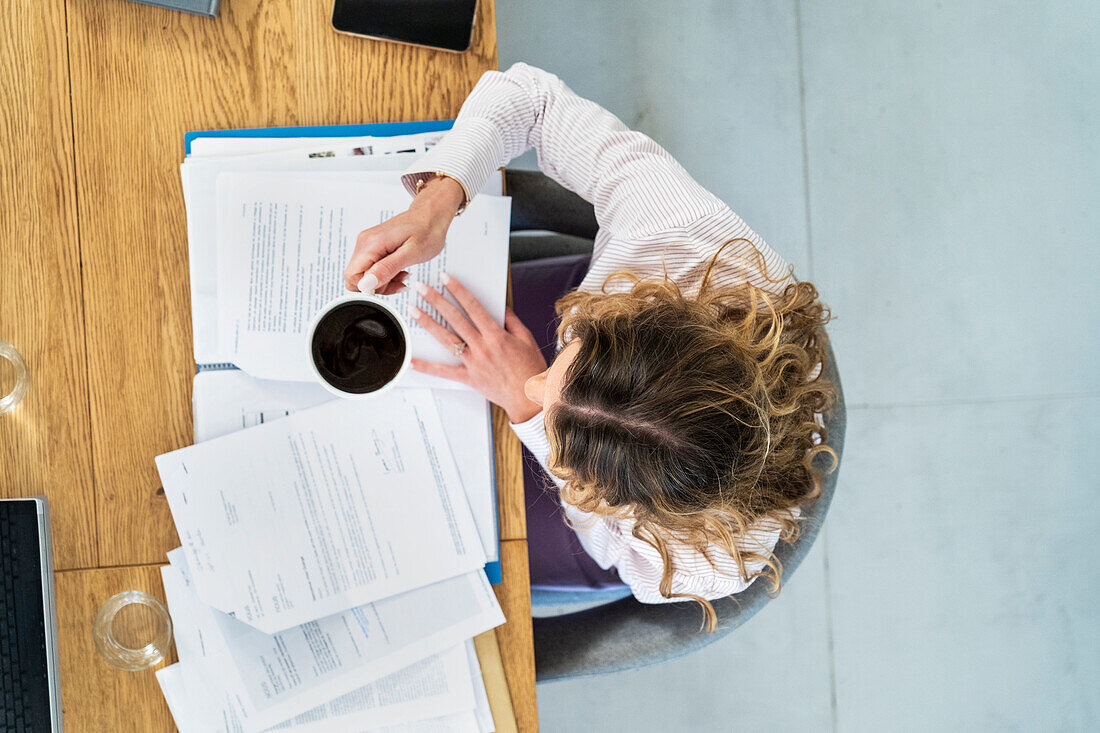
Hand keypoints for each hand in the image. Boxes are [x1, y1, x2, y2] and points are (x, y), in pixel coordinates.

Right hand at [342, 176, 465, 294]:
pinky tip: (400, 268)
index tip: (389, 286)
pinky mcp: (373, 246)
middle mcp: (365, 242)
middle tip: (400, 280)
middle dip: (378, 286)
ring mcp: (368, 243)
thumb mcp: (411, 254)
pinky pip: (372, 268)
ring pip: (365, 275)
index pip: (351, 276)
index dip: (368, 288)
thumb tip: (366, 284)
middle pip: (357, 278)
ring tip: (403, 273)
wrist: (431, 216)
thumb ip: (387, 269)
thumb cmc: (427, 231)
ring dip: (384, 280)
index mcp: (372, 243)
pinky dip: (386, 273)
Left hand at [408, 275, 545, 423]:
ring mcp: (474, 363)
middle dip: (437, 300)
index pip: (473, 307)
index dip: (458, 290)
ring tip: (414, 311)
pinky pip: (445, 372)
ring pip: (447, 339)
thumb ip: (512, 321)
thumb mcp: (526, 339)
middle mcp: (482, 347)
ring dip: (428, 324)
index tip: (446, 278)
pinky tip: (412, 360)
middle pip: (455, 319)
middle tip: (421, 288)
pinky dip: (427, 367)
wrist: (529, 397)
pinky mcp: (469, 378)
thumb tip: (500, 306)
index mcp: (497, 335)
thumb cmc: (531, 368)